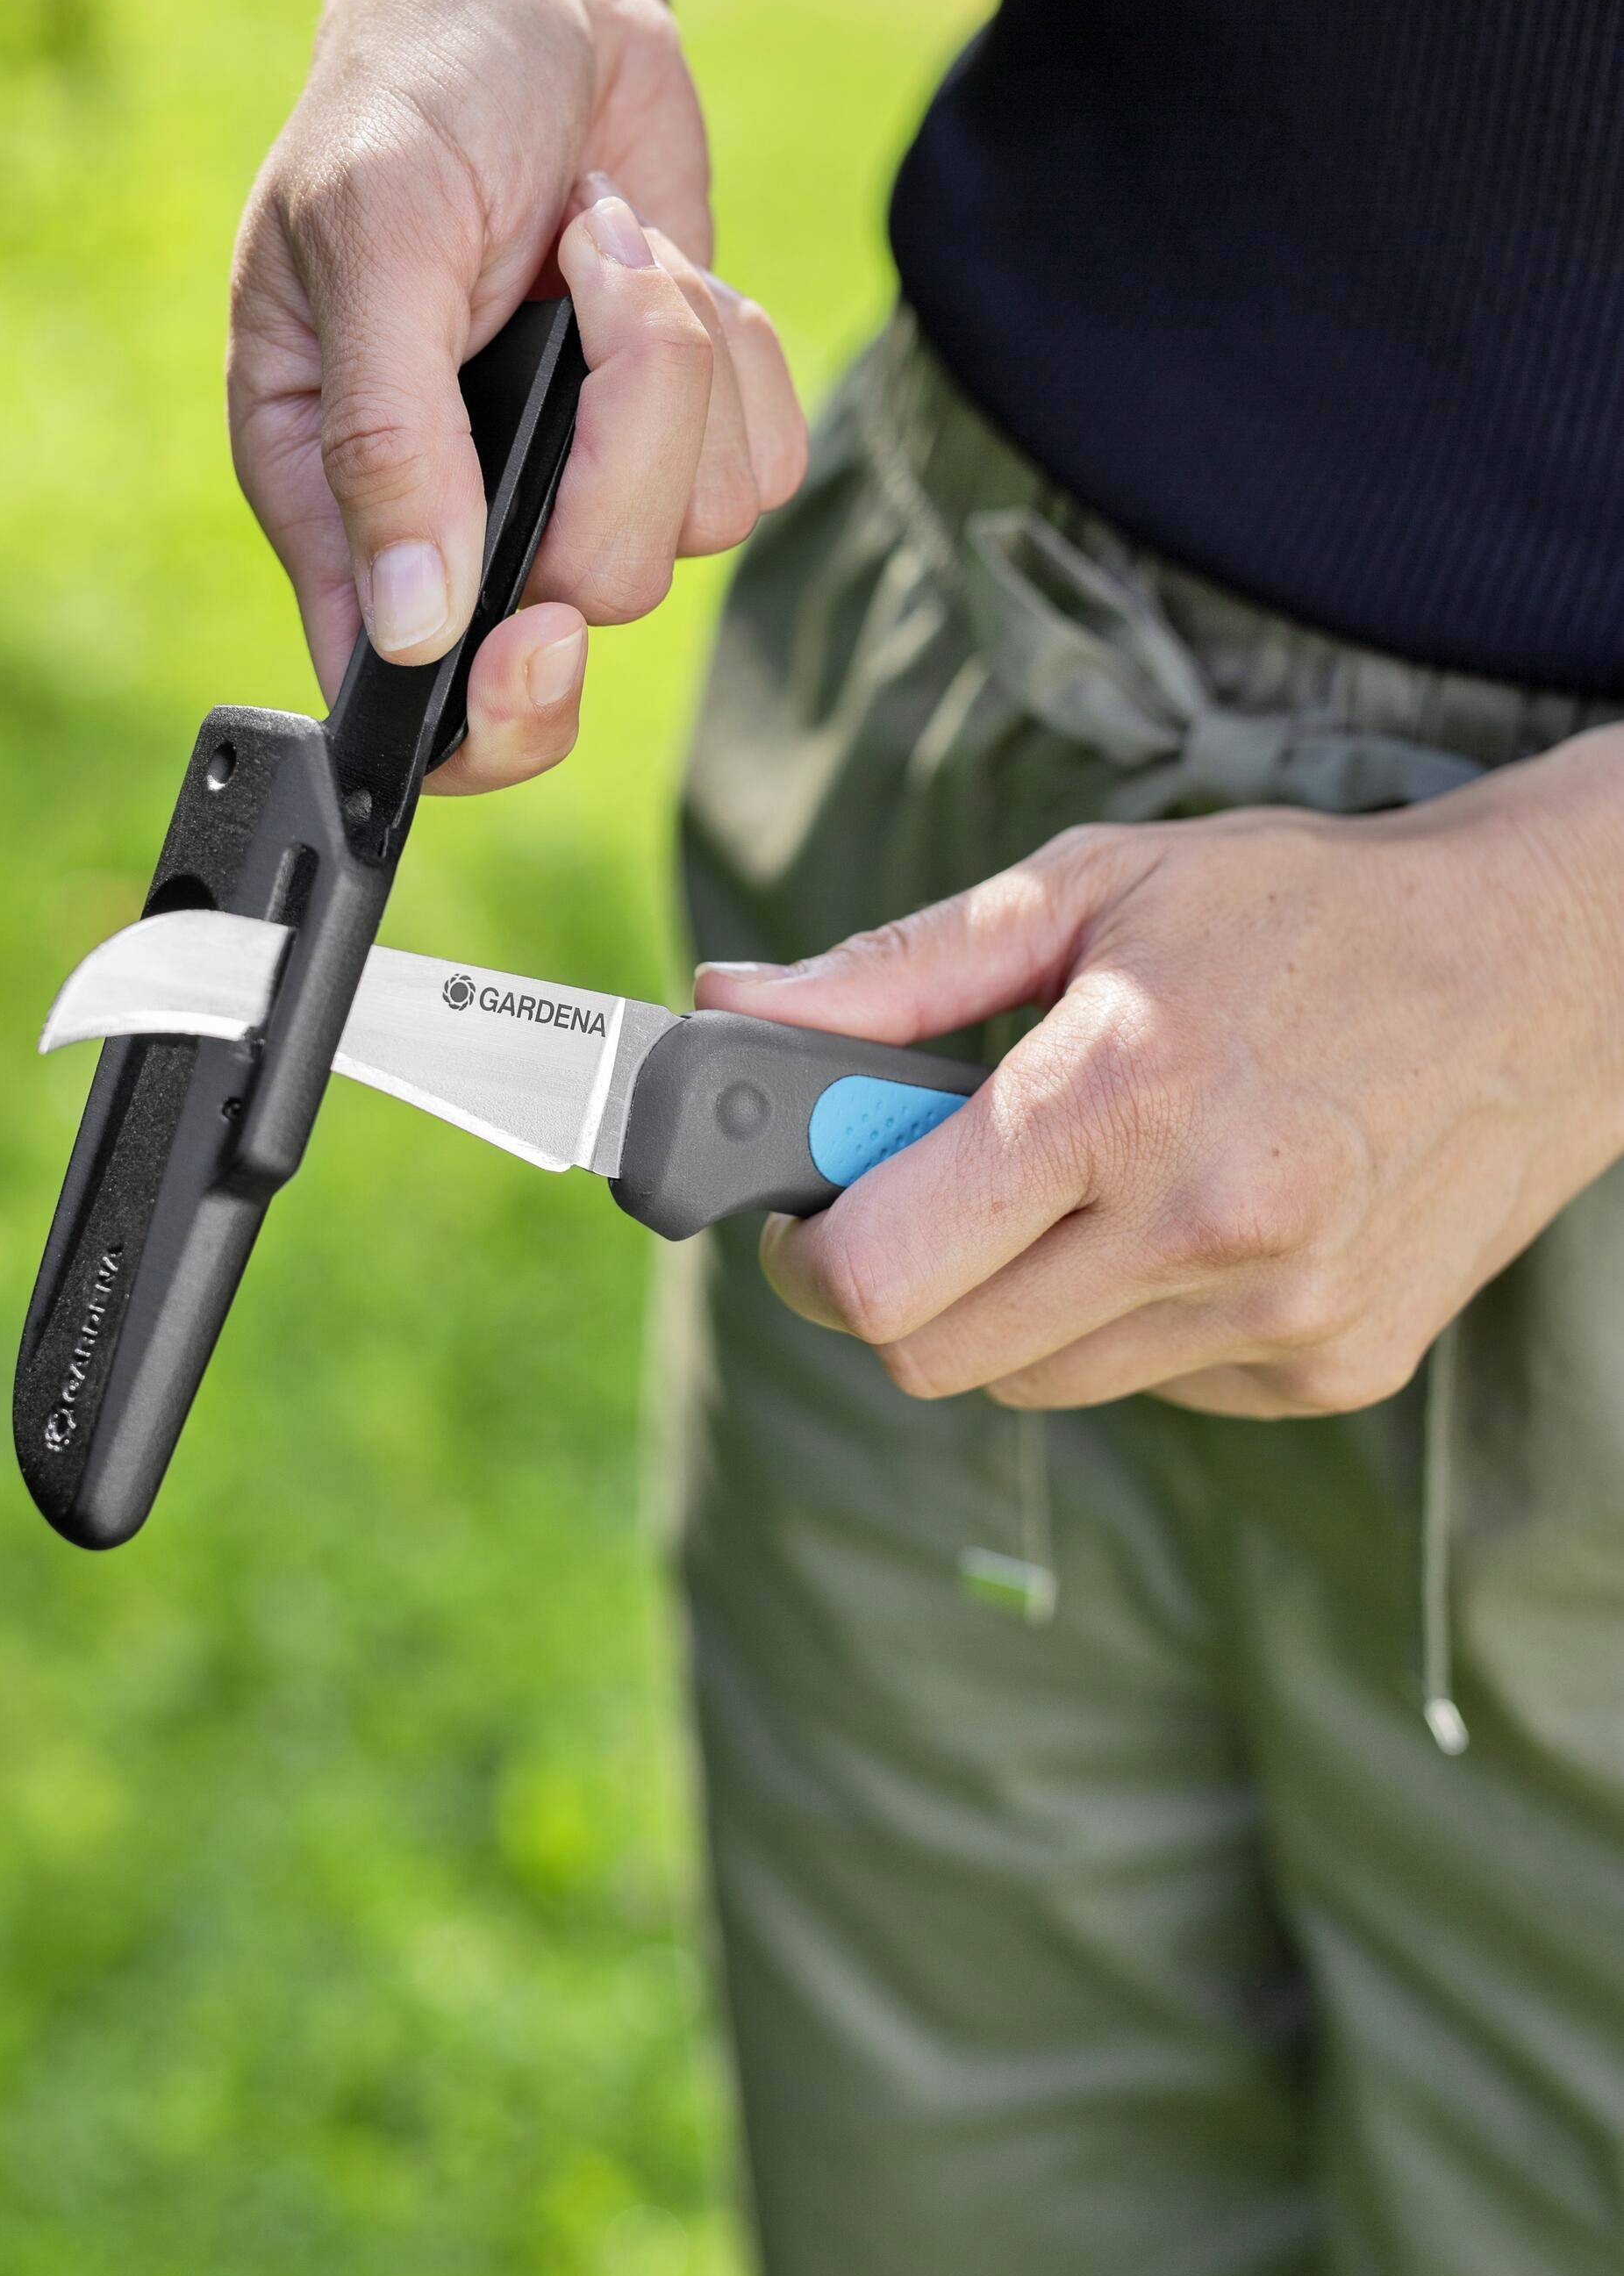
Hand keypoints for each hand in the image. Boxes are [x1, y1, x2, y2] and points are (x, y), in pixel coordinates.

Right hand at [228, 0, 805, 792]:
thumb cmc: (409, 92)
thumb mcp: (370, 236)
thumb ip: (385, 436)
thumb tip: (409, 626)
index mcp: (336, 492)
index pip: (397, 698)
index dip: (481, 712)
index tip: (537, 634)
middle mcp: (456, 509)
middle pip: (588, 605)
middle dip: (620, 460)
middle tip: (591, 310)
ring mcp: (580, 472)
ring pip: (694, 529)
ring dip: (676, 363)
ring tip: (594, 241)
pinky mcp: (679, 424)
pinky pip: (761, 461)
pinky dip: (736, 349)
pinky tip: (654, 257)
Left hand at [697, 735, 1623, 1414]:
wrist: (1544, 975)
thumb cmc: (1300, 911)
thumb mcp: (1087, 888)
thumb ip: (895, 971)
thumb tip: (732, 1003)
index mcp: (1117, 1100)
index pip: (878, 1278)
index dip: (806, 1255)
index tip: (805, 1211)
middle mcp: (1203, 1231)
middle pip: (937, 1357)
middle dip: (890, 1287)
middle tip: (917, 1195)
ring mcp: (1278, 1321)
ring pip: (1038, 1383)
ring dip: (1010, 1305)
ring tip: (1077, 1184)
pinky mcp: (1332, 1371)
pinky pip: (1151, 1387)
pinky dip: (1124, 1324)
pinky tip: (1181, 1218)